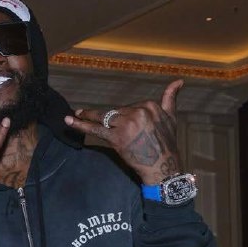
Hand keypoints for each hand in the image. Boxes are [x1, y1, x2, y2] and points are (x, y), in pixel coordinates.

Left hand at [64, 79, 182, 184]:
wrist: (163, 165)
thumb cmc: (166, 143)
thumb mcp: (171, 118)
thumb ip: (170, 99)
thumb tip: (178, 80)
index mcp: (149, 105)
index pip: (128, 107)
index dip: (122, 116)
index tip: (119, 122)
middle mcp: (137, 112)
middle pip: (115, 112)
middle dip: (106, 118)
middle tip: (86, 114)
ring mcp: (126, 125)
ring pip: (103, 117)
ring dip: (88, 115)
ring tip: (76, 114)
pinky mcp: (116, 138)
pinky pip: (95, 129)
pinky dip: (81, 124)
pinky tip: (69, 120)